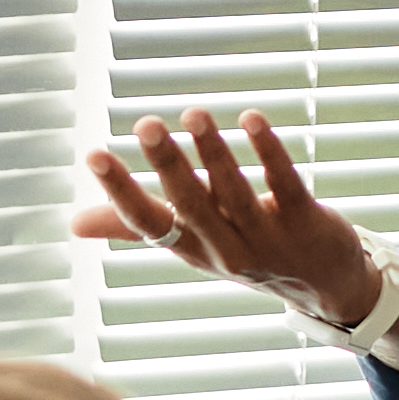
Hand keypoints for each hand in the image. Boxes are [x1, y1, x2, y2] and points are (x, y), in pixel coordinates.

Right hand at [75, 110, 384, 329]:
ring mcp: (265, 237)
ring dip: (214, 152)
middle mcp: (222, 247)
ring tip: (194, 113)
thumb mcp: (189, 244)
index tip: (94, 155)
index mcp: (189, 247)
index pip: (147, 223)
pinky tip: (252, 118)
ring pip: (234, 194)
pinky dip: (268, 152)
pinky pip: (285, 184)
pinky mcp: (304, 221)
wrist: (324, 285)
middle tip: (147, 124)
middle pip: (190, 206)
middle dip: (168, 165)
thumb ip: (134, 227)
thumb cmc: (245, 252)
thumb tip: (73, 224)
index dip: (119, 192)